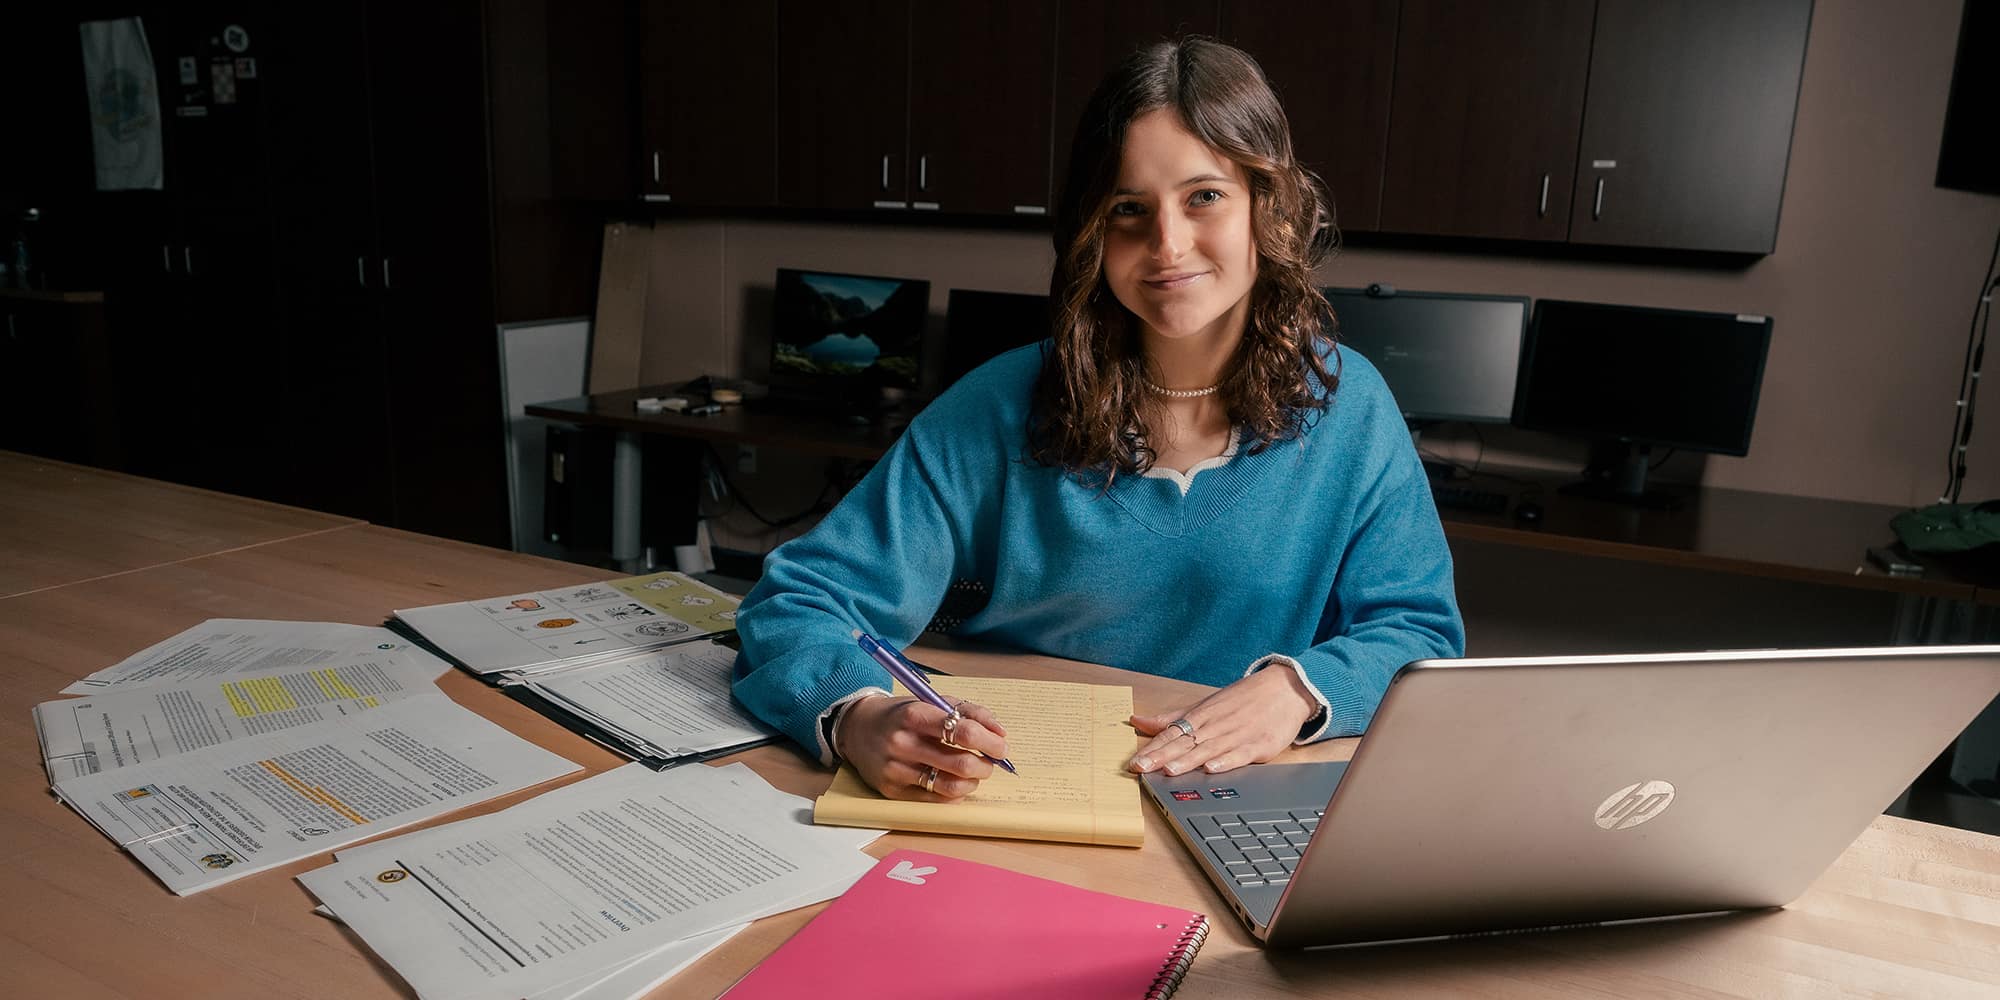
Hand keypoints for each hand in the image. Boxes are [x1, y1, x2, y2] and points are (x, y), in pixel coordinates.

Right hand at [836, 695, 1009, 801]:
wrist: (857, 729)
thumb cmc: (901, 715)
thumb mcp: (931, 702)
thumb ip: (969, 712)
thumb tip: (1000, 732)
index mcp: (915, 715)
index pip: (963, 732)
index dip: (989, 742)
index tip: (1000, 746)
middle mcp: (903, 743)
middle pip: (961, 763)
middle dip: (986, 765)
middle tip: (990, 762)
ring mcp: (897, 770)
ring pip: (951, 786)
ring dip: (973, 781)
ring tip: (973, 773)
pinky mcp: (892, 790)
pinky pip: (936, 799)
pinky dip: (954, 793)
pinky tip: (955, 782)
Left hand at [1128, 666, 1316, 776]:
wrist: (1284, 689)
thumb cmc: (1242, 699)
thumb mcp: (1205, 705)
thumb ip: (1172, 718)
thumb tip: (1138, 721)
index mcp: (1202, 716)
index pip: (1172, 734)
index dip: (1152, 748)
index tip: (1134, 762)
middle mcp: (1216, 726)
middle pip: (1185, 744)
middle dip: (1162, 757)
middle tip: (1142, 768)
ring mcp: (1237, 735)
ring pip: (1208, 750)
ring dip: (1188, 761)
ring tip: (1168, 770)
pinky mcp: (1258, 745)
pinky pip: (1239, 755)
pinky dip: (1225, 762)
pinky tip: (1211, 769)